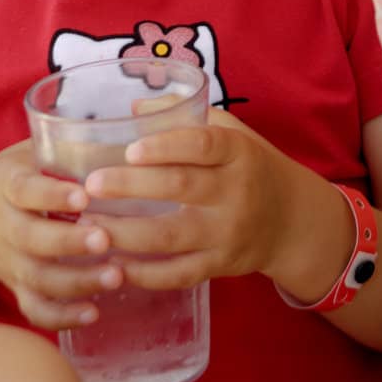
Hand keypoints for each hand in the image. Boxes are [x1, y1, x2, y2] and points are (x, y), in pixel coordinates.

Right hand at [0, 140, 120, 329]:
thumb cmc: (26, 172)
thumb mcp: (36, 149)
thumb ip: (71, 141)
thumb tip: (137, 116)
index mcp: (8, 184)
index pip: (26, 190)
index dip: (52, 195)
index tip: (84, 196)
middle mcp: (4, 226)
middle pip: (31, 239)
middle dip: (68, 243)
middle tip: (106, 239)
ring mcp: (9, 261)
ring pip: (36, 278)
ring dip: (76, 282)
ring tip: (116, 276)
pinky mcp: (17, 287)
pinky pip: (35, 309)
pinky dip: (61, 316)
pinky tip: (95, 313)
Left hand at [81, 112, 310, 290]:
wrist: (291, 218)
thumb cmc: (250, 166)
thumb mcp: (231, 132)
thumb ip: (184, 117)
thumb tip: (133, 107)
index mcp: (238, 152)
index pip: (203, 145)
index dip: (165, 146)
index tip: (130, 149)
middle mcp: (235, 192)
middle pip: (180, 188)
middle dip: (130, 186)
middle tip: (90, 185)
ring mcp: (227, 233)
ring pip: (171, 237)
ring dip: (126, 234)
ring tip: (89, 225)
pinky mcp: (220, 266)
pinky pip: (178, 273)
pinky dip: (144, 274)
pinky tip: (114, 266)